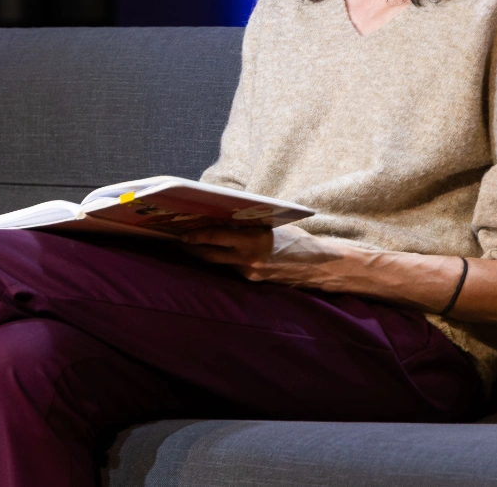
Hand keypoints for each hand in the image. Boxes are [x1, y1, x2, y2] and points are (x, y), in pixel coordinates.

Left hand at [173, 224, 354, 289]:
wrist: (319, 265)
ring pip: (219, 263)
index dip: (196, 236)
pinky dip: (223, 259)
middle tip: (177, 239)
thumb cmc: (296, 238)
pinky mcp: (253, 281)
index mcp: (253, 241)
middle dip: (193, 247)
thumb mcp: (271, 225)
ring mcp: (250, 273)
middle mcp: (249, 260)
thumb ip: (247, 224)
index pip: (216, 238)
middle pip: (210, 255)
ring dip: (205, 254)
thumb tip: (221, 215)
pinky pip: (232, 269)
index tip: (181, 233)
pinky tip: (216, 252)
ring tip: (190, 244)